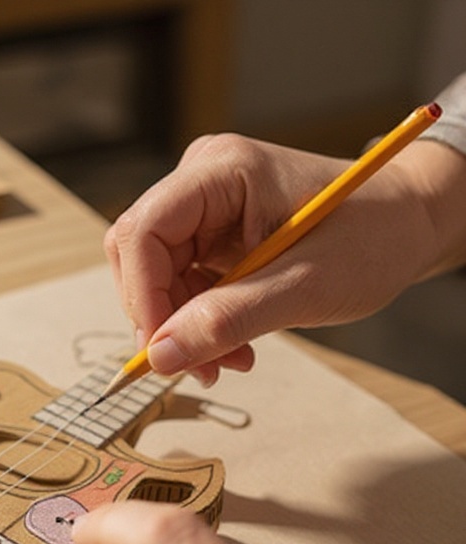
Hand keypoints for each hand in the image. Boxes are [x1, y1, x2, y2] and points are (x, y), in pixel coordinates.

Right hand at [105, 134, 462, 384]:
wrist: (410, 223)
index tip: (162, 351)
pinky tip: (234, 344)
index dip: (142, 296)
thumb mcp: (304, 286)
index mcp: (221, 171)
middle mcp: (202, 182)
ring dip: (184, 330)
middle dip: (163, 320)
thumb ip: (227, 320)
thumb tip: (160, 356)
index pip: (144, 232)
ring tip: (230, 359)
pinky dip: (199, 325)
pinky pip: (179, 288)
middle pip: (140, 259)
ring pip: (155, 281)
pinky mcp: (210, 238)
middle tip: (200, 365)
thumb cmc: (374, 236)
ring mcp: (204, 210)